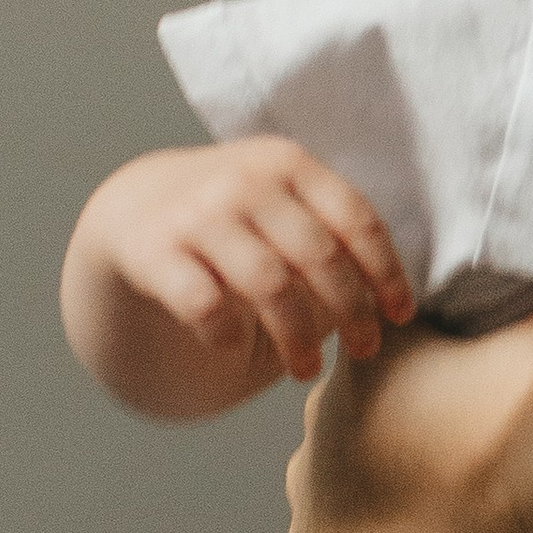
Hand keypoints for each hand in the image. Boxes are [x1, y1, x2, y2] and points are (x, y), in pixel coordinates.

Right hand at [65, 141, 413, 412]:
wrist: (133, 210)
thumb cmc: (234, 223)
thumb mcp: (282, 206)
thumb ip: (330, 233)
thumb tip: (395, 299)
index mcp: (287, 164)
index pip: (355, 219)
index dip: (385, 272)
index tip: (399, 315)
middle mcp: (243, 181)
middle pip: (319, 255)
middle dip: (351, 311)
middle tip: (364, 350)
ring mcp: (196, 213)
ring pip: (269, 285)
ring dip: (297, 337)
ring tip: (306, 369)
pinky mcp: (153, 251)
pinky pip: (205, 304)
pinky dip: (226, 334)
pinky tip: (235, 347)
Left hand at [286, 280, 532, 532]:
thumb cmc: (474, 483)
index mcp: (372, 353)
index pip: (409, 298)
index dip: (461, 303)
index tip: (502, 316)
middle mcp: (324, 407)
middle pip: (393, 373)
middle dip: (442, 380)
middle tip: (496, 394)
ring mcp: (313, 477)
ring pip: (370, 442)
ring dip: (412, 447)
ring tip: (466, 462)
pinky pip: (358, 510)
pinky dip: (392, 511)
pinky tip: (426, 523)